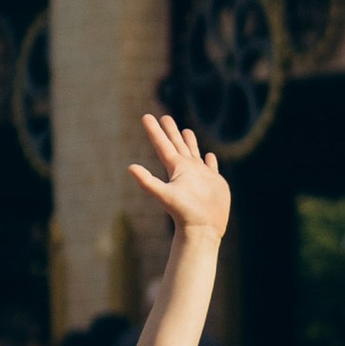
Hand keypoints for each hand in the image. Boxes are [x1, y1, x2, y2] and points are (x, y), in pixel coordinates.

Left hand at [126, 112, 230, 246]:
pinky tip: (209, 155)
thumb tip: (130, 167)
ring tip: (186, 130)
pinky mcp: (214, 182)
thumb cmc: (184, 213)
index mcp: (176, 168)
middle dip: (171, 131)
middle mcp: (187, 169)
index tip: (147, 116)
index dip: (155, 131)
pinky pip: (211, 167)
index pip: (162, 145)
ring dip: (189, 142)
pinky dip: (209, 160)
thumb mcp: (164, 195)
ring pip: (193, 153)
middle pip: (177, 145)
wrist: (203, 228)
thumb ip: (148, 181)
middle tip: (165, 117)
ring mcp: (201, 175)